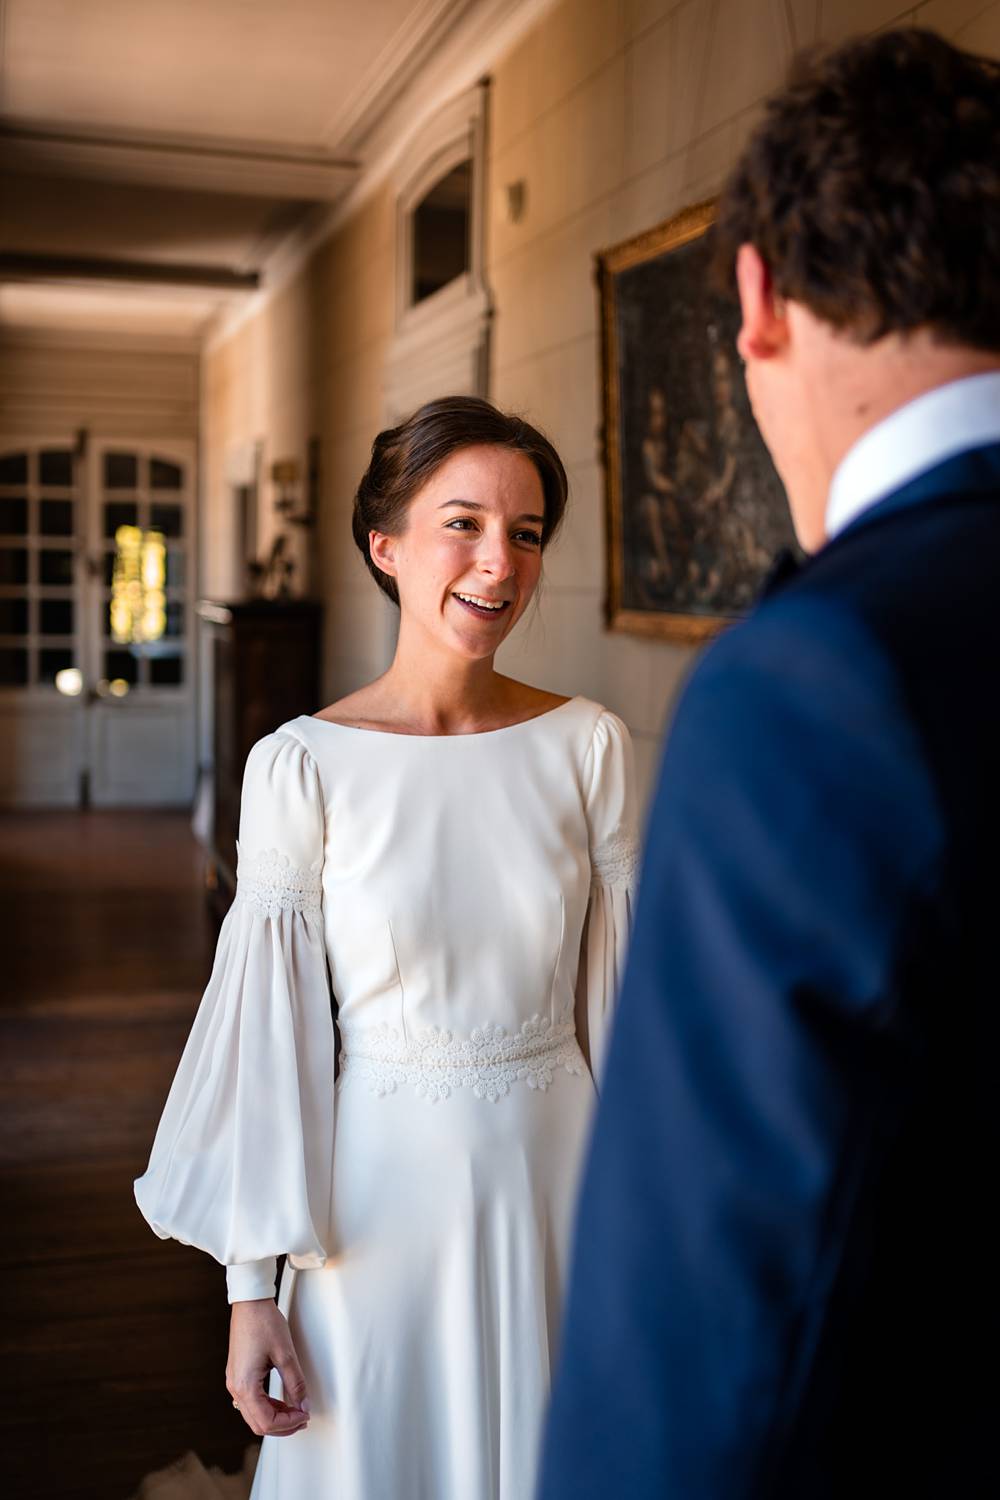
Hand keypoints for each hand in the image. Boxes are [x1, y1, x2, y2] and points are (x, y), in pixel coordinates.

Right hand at [226, 1299, 310, 1437]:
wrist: (250, 1303)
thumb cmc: (263, 1322)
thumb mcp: (285, 1354)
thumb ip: (295, 1383)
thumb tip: (304, 1404)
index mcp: (245, 1386)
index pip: (266, 1421)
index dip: (288, 1424)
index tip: (305, 1415)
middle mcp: (235, 1387)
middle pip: (258, 1423)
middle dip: (282, 1425)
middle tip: (303, 1417)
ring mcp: (234, 1382)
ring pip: (254, 1415)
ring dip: (275, 1417)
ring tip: (296, 1410)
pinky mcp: (237, 1375)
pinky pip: (251, 1401)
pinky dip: (268, 1407)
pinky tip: (282, 1402)